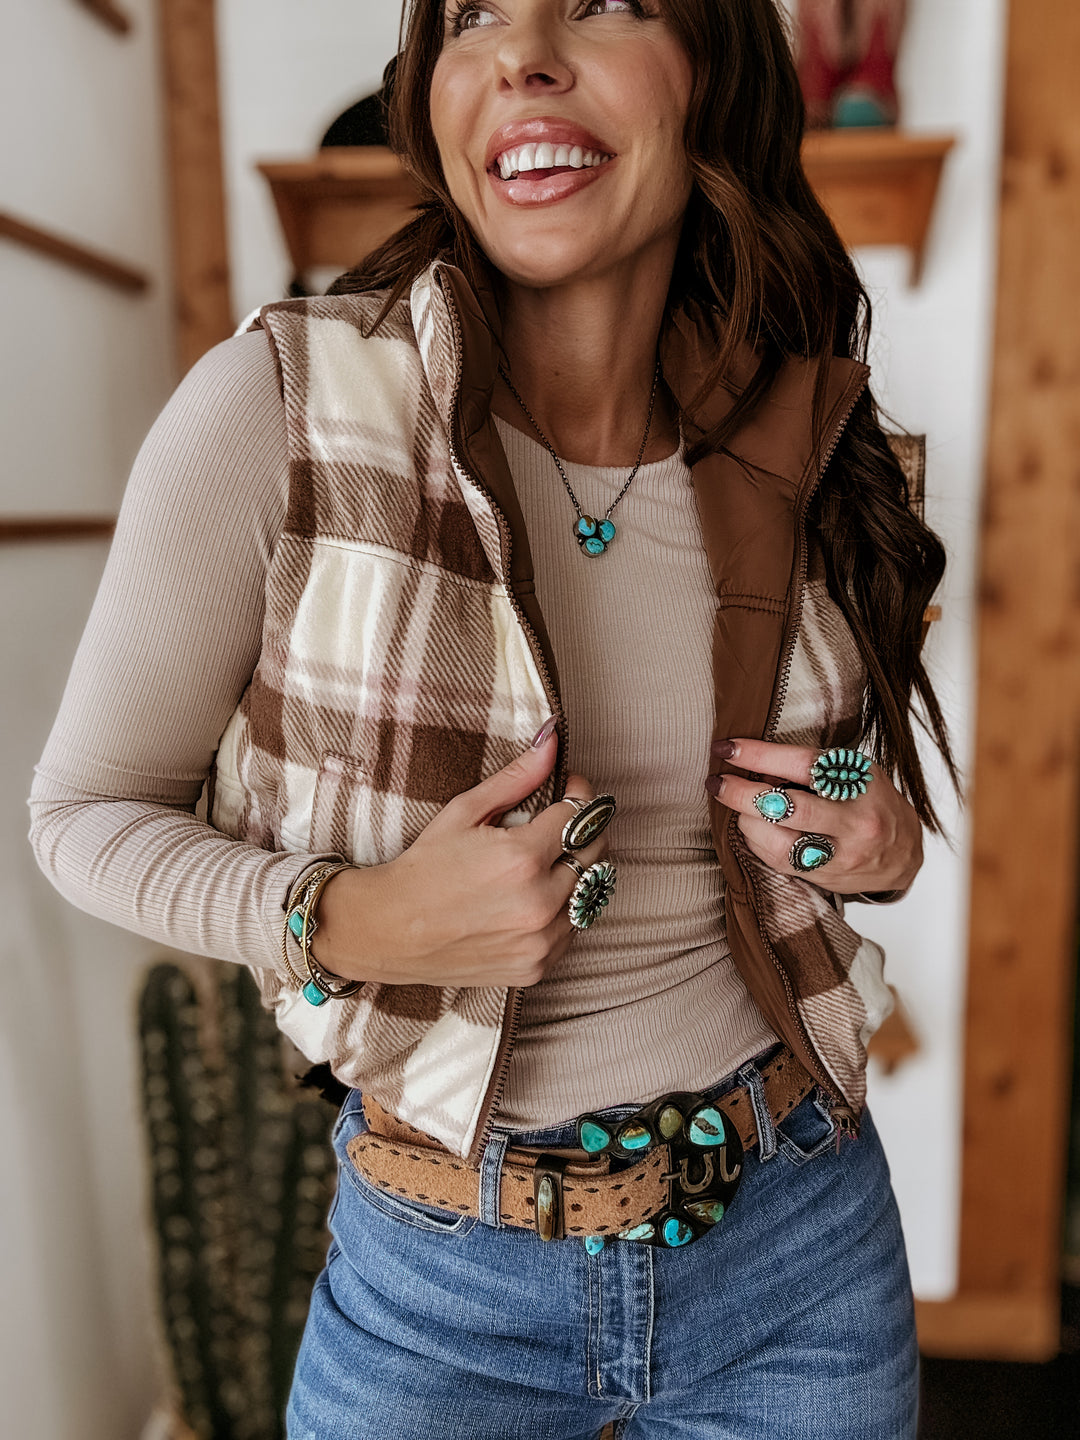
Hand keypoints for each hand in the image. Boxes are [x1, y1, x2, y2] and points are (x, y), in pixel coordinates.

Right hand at [311, 724, 607, 987]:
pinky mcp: (536, 966)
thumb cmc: (424, 868)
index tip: (567, 790)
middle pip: (596, 854)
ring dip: (576, 873)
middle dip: (583, 831)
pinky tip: (534, 900)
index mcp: (522, 858)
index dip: (577, 795)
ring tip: (543, 864)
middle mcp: (538, 903)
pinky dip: (564, 912)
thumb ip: (515, 778)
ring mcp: (540, 940)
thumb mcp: (463, 812)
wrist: (391, 931)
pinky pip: (573, 931)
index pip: (581, 815)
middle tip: (557, 825)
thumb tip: (552, 741)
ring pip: (590, 895)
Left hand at [705, 738, 922, 894]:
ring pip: (779, 842)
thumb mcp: (854, 770)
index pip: (802, 764)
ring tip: (736, 806)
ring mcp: (842, 853)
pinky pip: (780, 861)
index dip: (758, 755)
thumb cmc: (870, 801)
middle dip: (743, 794)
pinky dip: (756, 842)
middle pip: (789, 808)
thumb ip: (812, 765)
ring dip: (746, 822)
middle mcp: (854, 819)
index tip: (726, 748)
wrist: (904, 854)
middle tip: (717, 782)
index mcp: (859, 780)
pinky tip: (750, 827)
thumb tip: (753, 759)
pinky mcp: (828, 877)